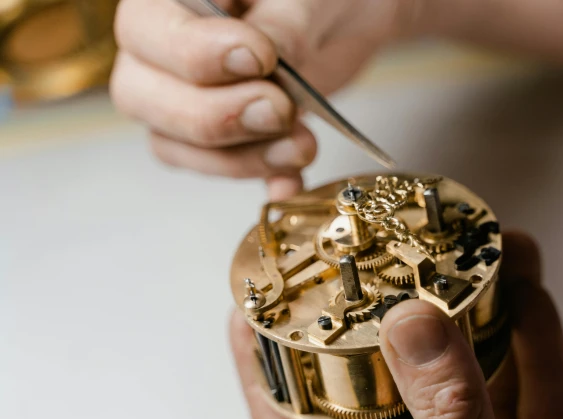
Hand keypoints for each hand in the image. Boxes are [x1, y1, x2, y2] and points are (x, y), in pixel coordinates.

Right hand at [110, 0, 412, 194]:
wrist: (346, 15)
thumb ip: (280, 27)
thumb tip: (257, 63)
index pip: (146, 30)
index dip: (199, 54)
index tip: (262, 58)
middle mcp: (157, 46)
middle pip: (141, 96)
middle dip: (218, 116)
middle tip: (280, 109)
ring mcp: (179, 95)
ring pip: (173, 143)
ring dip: (241, 157)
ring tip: (302, 145)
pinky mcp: (217, 135)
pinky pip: (215, 168)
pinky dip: (259, 178)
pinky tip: (291, 182)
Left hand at [228, 231, 562, 418]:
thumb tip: (411, 326)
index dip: (265, 382)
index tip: (249, 316)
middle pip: (390, 401)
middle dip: (389, 330)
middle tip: (375, 267)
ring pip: (473, 394)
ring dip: (478, 326)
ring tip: (467, 259)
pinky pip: (541, 407)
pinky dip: (539, 355)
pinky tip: (529, 299)